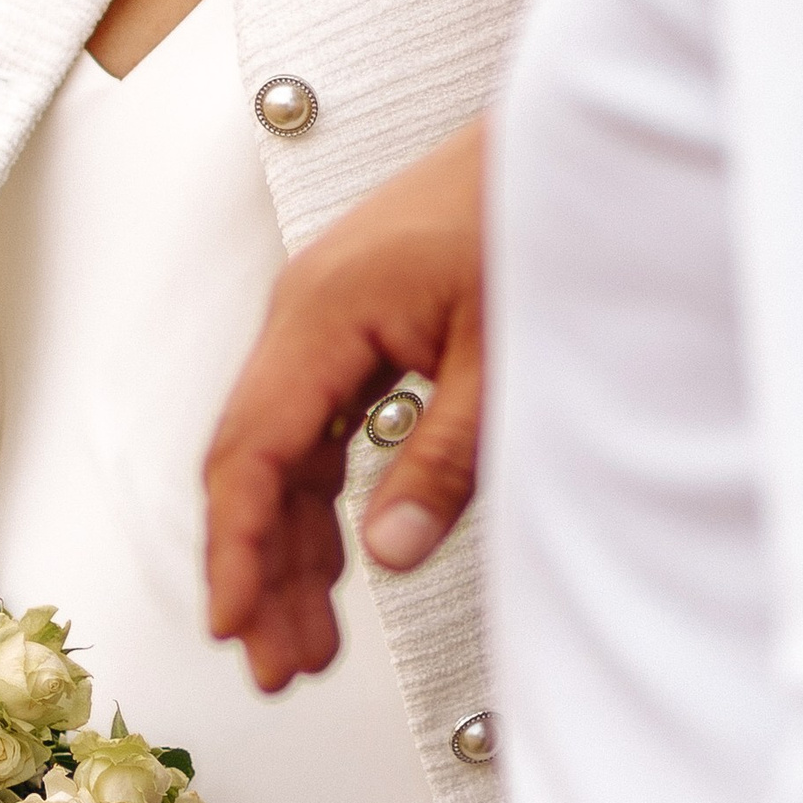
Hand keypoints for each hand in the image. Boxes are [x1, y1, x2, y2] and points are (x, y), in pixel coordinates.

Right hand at [204, 119, 486, 693]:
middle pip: (254, 461)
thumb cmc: (529, 211)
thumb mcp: (498, 357)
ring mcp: (327, 314)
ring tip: (309, 640)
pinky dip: (320, 497)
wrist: (566, 139)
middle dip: (259, 570)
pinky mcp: (358, 319)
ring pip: (283, 449)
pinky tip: (338, 560)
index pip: (250, 453)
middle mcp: (305, 310)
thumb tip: (392, 552)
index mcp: (320, 312)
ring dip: (289, 544)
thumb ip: (443, 460)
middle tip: (280, 664)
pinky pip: (317, 423)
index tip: (236, 626)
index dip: (236, 551)